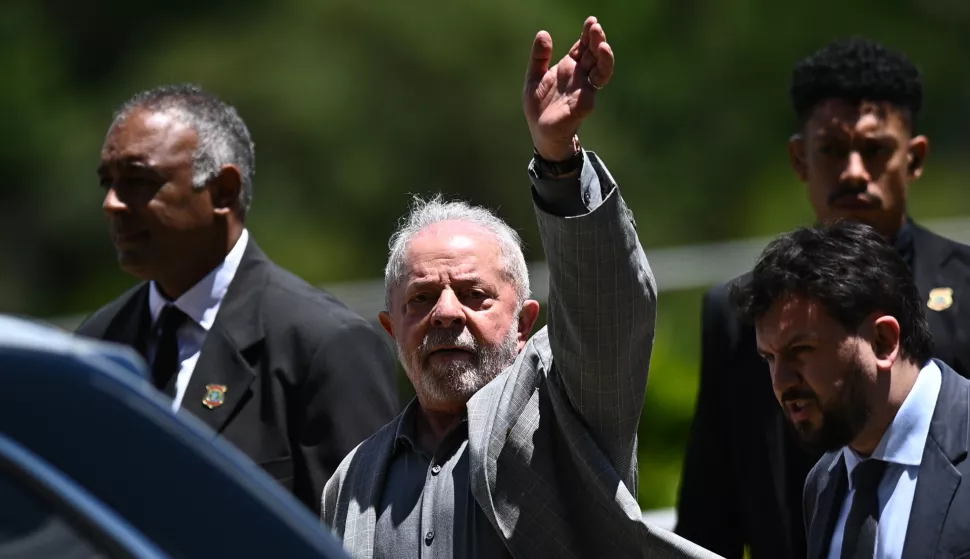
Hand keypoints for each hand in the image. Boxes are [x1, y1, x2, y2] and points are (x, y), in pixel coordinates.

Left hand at [523, 16, 613, 161]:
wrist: (541, 133)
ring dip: (604, 58)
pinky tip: (593, 70)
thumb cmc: (539, 106)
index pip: (583, 47)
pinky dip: (595, 79)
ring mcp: (585, 91)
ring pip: (601, 71)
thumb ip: (539, 57)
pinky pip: (592, 92)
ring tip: (602, 44)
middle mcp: (581, 77)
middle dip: (596, 40)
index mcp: (569, 68)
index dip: (588, 35)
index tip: (592, 21)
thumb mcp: (534, 77)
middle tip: (596, 27)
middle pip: (594, 55)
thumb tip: (543, 33)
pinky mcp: (584, 105)